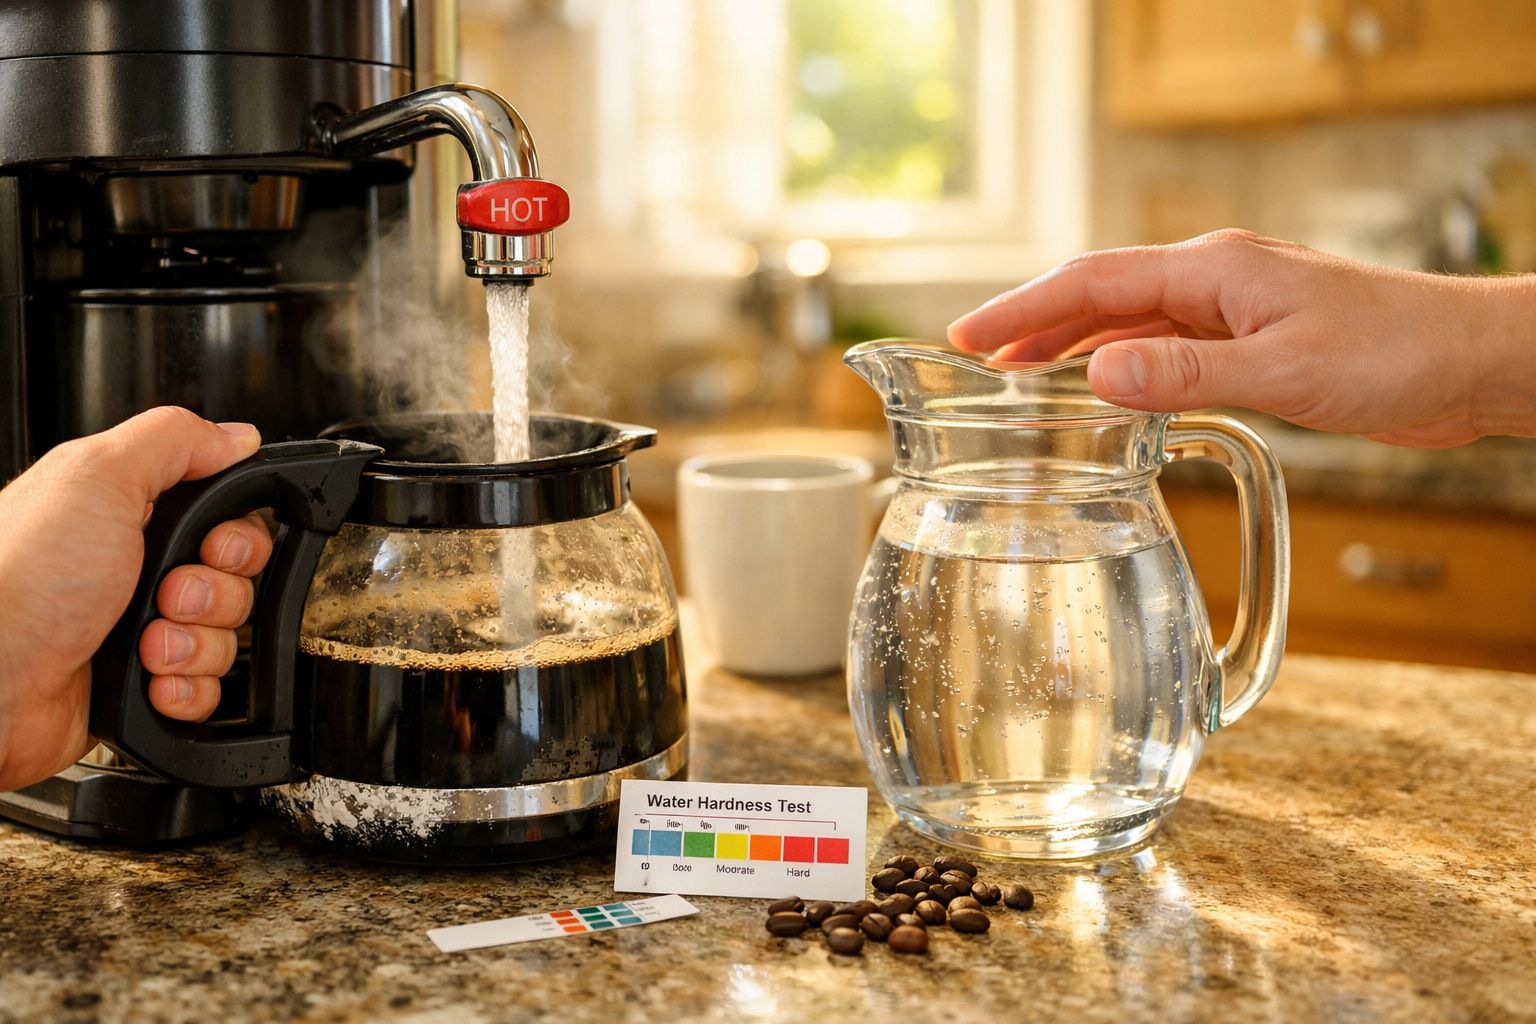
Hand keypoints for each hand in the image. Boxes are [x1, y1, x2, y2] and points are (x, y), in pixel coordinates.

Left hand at [0, 407, 272, 790]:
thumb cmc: (18, 576)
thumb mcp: (94, 475)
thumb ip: (174, 440)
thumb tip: (236, 437)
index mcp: (129, 517)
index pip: (226, 520)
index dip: (235, 536)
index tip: (211, 545)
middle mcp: (136, 573)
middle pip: (233, 581)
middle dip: (213, 593)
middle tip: (165, 593)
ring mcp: (139, 633)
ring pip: (223, 640)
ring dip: (193, 645)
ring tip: (144, 643)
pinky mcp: (139, 687)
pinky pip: (204, 692)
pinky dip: (185, 689)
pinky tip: (147, 679)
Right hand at [947, 229, 1535, 447]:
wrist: (1470, 362)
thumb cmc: (1395, 354)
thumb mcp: (1284, 369)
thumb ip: (1186, 372)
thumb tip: (1097, 372)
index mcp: (1214, 270)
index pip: (1092, 281)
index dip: (1023, 308)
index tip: (967, 335)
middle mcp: (1215, 279)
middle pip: (1099, 293)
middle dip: (1032, 321)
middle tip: (973, 355)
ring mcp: (1232, 307)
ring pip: (1129, 318)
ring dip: (1070, 342)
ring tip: (1016, 372)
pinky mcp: (1251, 338)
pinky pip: (1164, 343)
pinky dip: (1119, 361)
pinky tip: (1101, 386)